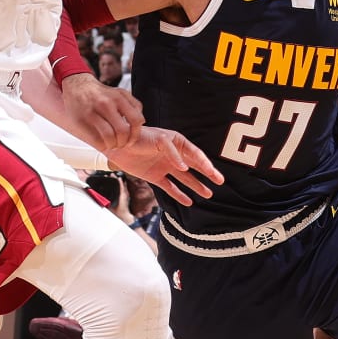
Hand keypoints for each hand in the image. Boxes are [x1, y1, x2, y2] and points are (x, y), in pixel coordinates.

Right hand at [62, 74, 143, 148]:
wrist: (76, 86)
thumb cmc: (100, 94)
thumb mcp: (119, 93)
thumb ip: (132, 104)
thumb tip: (141, 122)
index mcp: (118, 98)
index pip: (136, 120)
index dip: (136, 134)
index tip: (132, 139)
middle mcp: (106, 104)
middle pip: (123, 131)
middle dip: (124, 142)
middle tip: (121, 144)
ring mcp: (93, 112)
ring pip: (109, 138)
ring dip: (113, 145)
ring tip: (112, 144)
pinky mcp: (81, 121)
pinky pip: (96, 140)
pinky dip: (102, 146)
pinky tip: (102, 143)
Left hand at [105, 126, 222, 204]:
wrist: (117, 144)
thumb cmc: (138, 136)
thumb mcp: (159, 140)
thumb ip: (172, 152)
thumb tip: (184, 167)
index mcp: (176, 142)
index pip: (195, 154)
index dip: (204, 163)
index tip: (211, 172)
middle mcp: (173, 155)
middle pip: (194, 166)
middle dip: (207, 173)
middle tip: (220, 181)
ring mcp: (165, 167)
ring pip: (185, 178)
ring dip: (196, 185)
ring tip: (209, 194)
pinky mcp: (155, 177)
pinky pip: (170, 187)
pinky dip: (179, 194)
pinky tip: (188, 202)